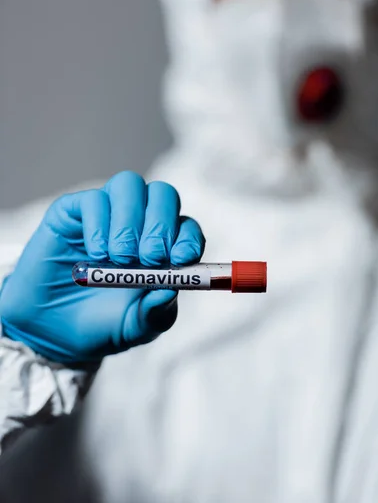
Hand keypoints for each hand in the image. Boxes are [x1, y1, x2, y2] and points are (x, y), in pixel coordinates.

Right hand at [0, 172, 204, 363]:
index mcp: (162, 248)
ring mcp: (105, 214)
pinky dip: (99, 224)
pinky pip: (93, 199)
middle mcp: (137, 223)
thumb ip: (155, 313)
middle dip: (161, 224)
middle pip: (162, 195)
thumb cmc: (99, 325)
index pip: (186, 227)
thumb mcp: (134, 328)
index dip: (188, 237)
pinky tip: (97, 254)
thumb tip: (171, 289)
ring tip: (120, 257)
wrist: (49, 334)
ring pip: (129, 185)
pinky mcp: (72, 212)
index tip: (182, 259)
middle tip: (150, 258)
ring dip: (130, 220)